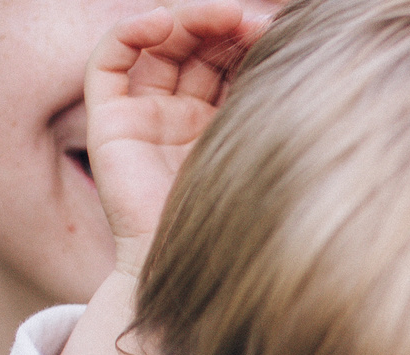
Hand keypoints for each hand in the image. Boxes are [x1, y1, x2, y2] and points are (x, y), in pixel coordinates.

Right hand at [85, 2, 270, 276]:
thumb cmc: (242, 223)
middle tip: (253, 19)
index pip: (229, 60)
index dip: (248, 37)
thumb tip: (300, 48)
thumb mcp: (266, 150)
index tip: (278, 28)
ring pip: (159, 44)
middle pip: (196, 47)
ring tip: (222, 13)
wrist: (195, 272)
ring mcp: (144, 117)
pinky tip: (164, 21)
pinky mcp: (111, 122)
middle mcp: (180, 118)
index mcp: (220, 127)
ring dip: (188, 18)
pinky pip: (110, 61)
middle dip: (223, 25)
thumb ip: (275, 105)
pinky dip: (133, 30)